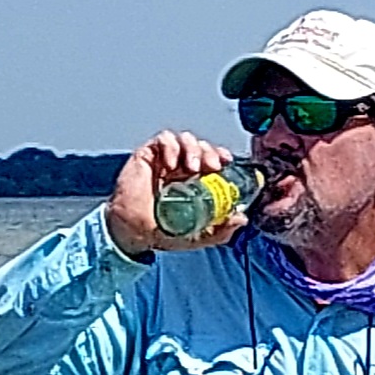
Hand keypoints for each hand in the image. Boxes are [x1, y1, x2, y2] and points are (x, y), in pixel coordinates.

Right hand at [105, 129, 241, 259]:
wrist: (133, 233)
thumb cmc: (160, 232)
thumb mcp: (197, 236)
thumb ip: (220, 231)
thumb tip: (241, 219)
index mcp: (193, 182)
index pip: (211, 159)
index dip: (221, 155)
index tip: (227, 162)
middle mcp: (179, 168)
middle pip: (200, 146)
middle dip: (210, 151)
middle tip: (212, 166)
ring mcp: (163, 161)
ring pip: (184, 138)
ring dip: (193, 147)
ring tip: (191, 167)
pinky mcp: (146, 156)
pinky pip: (162, 139)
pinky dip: (171, 146)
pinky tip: (170, 165)